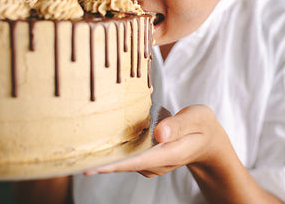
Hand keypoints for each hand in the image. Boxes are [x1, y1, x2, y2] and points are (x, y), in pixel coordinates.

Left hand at [84, 104, 227, 176]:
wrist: (207, 140)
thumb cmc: (202, 125)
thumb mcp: (198, 118)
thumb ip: (180, 125)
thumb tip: (159, 133)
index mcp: (171, 153)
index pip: (140, 161)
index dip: (117, 164)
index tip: (94, 166)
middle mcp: (159, 163)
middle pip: (127, 165)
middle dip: (103, 164)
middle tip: (76, 160)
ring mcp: (152, 163)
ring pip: (125, 162)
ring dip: (106, 157)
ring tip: (83, 150)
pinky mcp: (147, 159)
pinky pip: (128, 157)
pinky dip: (115, 152)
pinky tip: (102, 144)